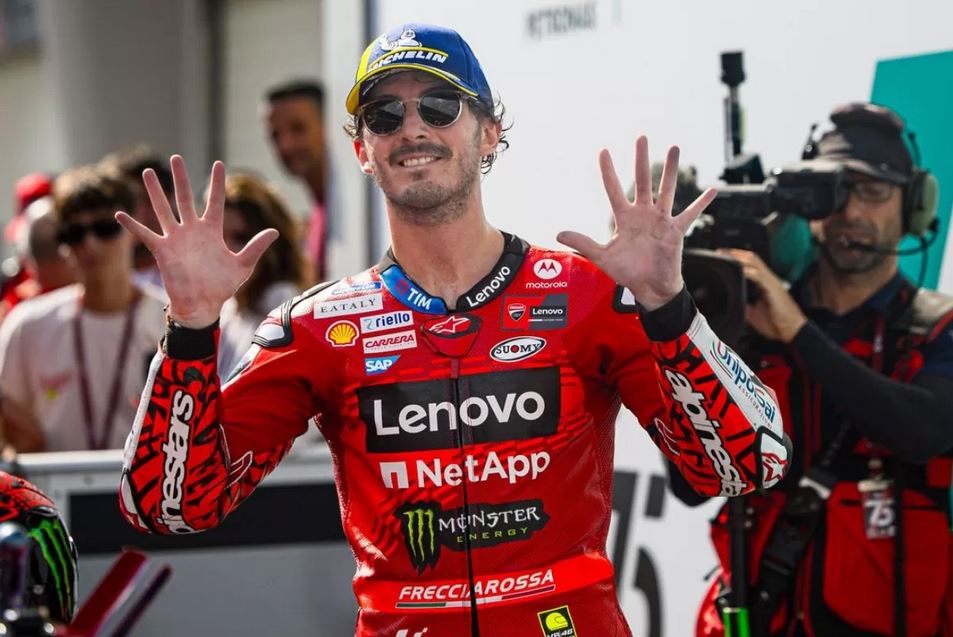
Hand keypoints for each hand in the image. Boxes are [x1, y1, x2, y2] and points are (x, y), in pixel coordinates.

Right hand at [115, 156, 277, 326]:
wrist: (203, 305)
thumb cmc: (222, 287)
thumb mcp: (243, 266)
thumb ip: (256, 247)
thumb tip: (276, 231)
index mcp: (212, 231)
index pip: (215, 201)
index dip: (217, 183)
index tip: (218, 163)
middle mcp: (192, 231)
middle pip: (185, 198)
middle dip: (181, 178)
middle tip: (176, 158)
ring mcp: (176, 239)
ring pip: (164, 210)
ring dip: (155, 192)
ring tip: (148, 172)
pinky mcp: (162, 251)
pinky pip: (146, 235)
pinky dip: (133, 226)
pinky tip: (120, 214)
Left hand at [556, 136, 715, 309]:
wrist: (650, 289)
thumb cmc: (628, 273)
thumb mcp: (603, 257)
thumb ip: (583, 243)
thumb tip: (558, 233)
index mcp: (624, 218)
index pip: (613, 190)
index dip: (608, 171)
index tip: (603, 151)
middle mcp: (643, 214)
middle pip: (641, 181)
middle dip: (641, 160)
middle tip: (641, 137)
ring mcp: (661, 220)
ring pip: (666, 190)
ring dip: (671, 170)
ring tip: (674, 148)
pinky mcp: (676, 231)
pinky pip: (690, 214)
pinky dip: (702, 203)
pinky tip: (712, 190)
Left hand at [724, 249, 806, 342]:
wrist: (793, 332)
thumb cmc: (777, 323)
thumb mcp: (753, 313)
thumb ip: (743, 304)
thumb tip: (730, 301)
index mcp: (763, 283)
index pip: (749, 264)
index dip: (736, 258)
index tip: (721, 256)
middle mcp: (768, 279)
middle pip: (751, 258)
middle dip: (735, 253)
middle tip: (719, 252)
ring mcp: (772, 282)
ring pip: (755, 263)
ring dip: (739, 258)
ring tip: (725, 256)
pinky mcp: (774, 289)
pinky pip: (760, 276)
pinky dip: (748, 272)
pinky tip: (739, 271)